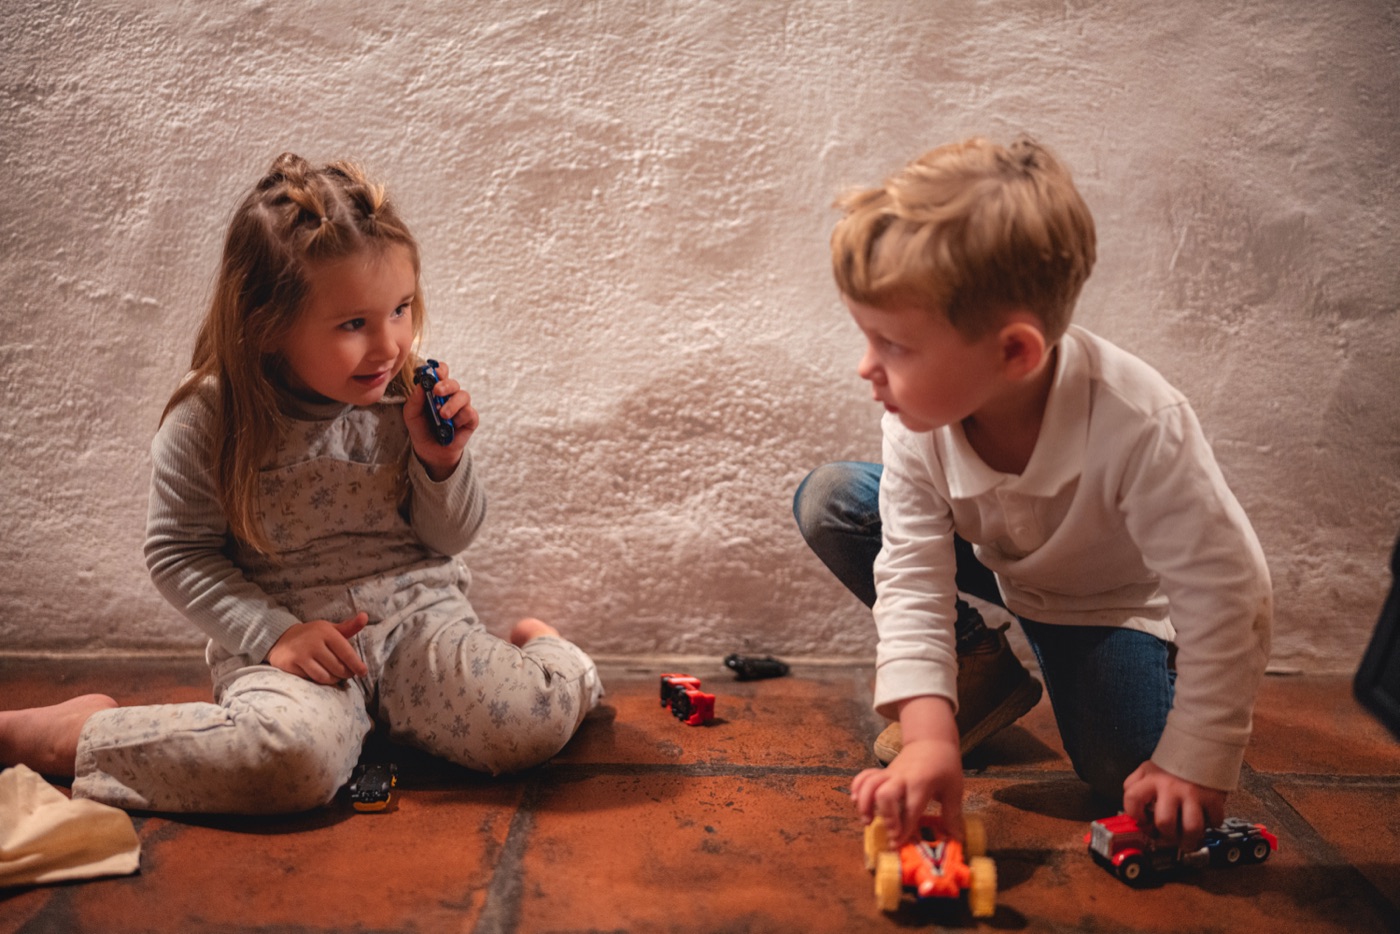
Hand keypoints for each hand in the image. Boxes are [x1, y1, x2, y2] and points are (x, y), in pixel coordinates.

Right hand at [266, 612, 369, 684]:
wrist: (280, 638)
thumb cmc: (312, 635)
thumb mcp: (330, 629)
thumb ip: (349, 627)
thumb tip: (365, 616)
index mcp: (326, 632)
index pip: (346, 652)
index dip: (356, 665)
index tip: (363, 672)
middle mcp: (314, 642)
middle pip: (338, 667)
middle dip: (346, 673)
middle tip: (347, 674)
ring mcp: (302, 653)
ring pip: (326, 676)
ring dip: (334, 679)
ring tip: (336, 676)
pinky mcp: (291, 664)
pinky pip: (312, 679)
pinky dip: (320, 681)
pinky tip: (322, 677)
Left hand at [404, 361, 479, 480]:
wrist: (430, 451)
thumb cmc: (422, 429)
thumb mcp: (411, 414)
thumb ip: (415, 400)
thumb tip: (421, 385)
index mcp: (437, 390)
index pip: (442, 373)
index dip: (439, 370)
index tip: (433, 372)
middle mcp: (451, 396)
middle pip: (453, 382)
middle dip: (446, 384)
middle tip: (437, 391)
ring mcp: (462, 407)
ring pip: (464, 395)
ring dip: (452, 404)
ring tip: (443, 415)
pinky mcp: (470, 419)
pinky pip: (469, 412)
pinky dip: (460, 417)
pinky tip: (452, 425)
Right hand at [850, 696, 962, 845]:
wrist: (931, 742)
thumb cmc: (944, 767)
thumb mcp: (954, 789)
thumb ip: (952, 814)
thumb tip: (955, 839)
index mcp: (922, 783)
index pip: (910, 808)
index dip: (904, 828)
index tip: (898, 843)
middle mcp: (902, 778)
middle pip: (885, 795)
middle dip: (885, 817)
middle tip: (889, 832)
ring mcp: (890, 773)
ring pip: (869, 784)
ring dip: (864, 804)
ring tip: (867, 821)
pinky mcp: (882, 772)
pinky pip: (863, 776)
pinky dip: (856, 788)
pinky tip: (856, 802)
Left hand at [1122, 760, 1227, 850]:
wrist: (1201, 747)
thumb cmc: (1172, 764)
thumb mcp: (1147, 769)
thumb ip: (1134, 785)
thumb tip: (1131, 811)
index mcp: (1152, 779)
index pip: (1133, 799)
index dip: (1134, 815)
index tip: (1142, 820)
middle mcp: (1171, 788)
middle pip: (1165, 823)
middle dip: (1167, 836)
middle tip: (1170, 835)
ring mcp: (1193, 794)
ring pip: (1192, 829)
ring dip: (1190, 840)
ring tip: (1188, 839)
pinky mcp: (1213, 798)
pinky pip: (1214, 822)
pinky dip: (1211, 825)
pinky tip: (1205, 820)